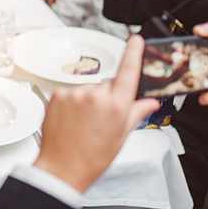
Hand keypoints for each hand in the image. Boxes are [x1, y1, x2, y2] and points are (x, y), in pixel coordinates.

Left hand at [33, 35, 159, 192]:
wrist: (62, 169)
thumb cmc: (92, 158)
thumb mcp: (121, 137)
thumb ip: (136, 114)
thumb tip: (149, 103)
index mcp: (116, 106)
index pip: (128, 71)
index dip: (133, 52)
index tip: (135, 40)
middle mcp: (96, 96)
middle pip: (108, 84)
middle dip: (108, 96)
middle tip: (102, 119)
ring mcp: (75, 95)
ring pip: (88, 90)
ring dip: (88, 101)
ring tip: (84, 124)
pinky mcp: (58, 95)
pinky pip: (70, 93)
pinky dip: (72, 103)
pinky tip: (71, 120)